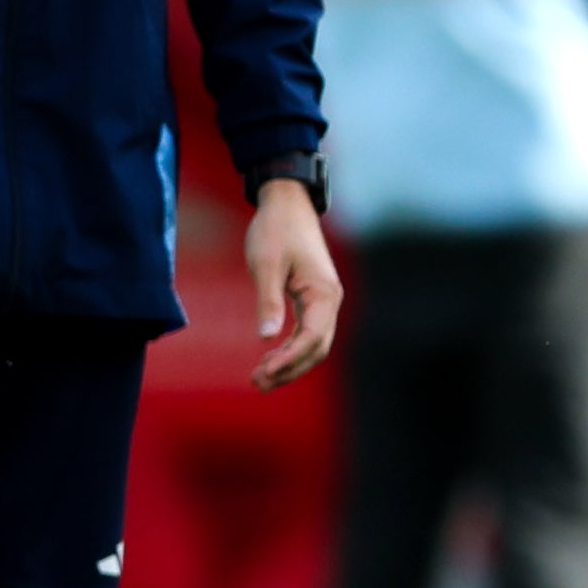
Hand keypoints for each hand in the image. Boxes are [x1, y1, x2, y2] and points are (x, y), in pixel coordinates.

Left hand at [243, 177, 341, 388]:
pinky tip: (269, 357)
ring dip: (290, 363)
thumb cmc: (276, 230)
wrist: (287, 204)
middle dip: (290, 369)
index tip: (263, 371)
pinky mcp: (314, 299)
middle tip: (257, 383)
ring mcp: (324, 301)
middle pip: (317, 348)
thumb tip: (265, 338)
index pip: (312, 337)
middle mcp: (330, 301)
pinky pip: (307, 333)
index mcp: (323, 293)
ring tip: (260, 378)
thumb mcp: (266, 264)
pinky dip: (290, 349)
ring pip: (314, 344)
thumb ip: (268, 301)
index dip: (289, 359)